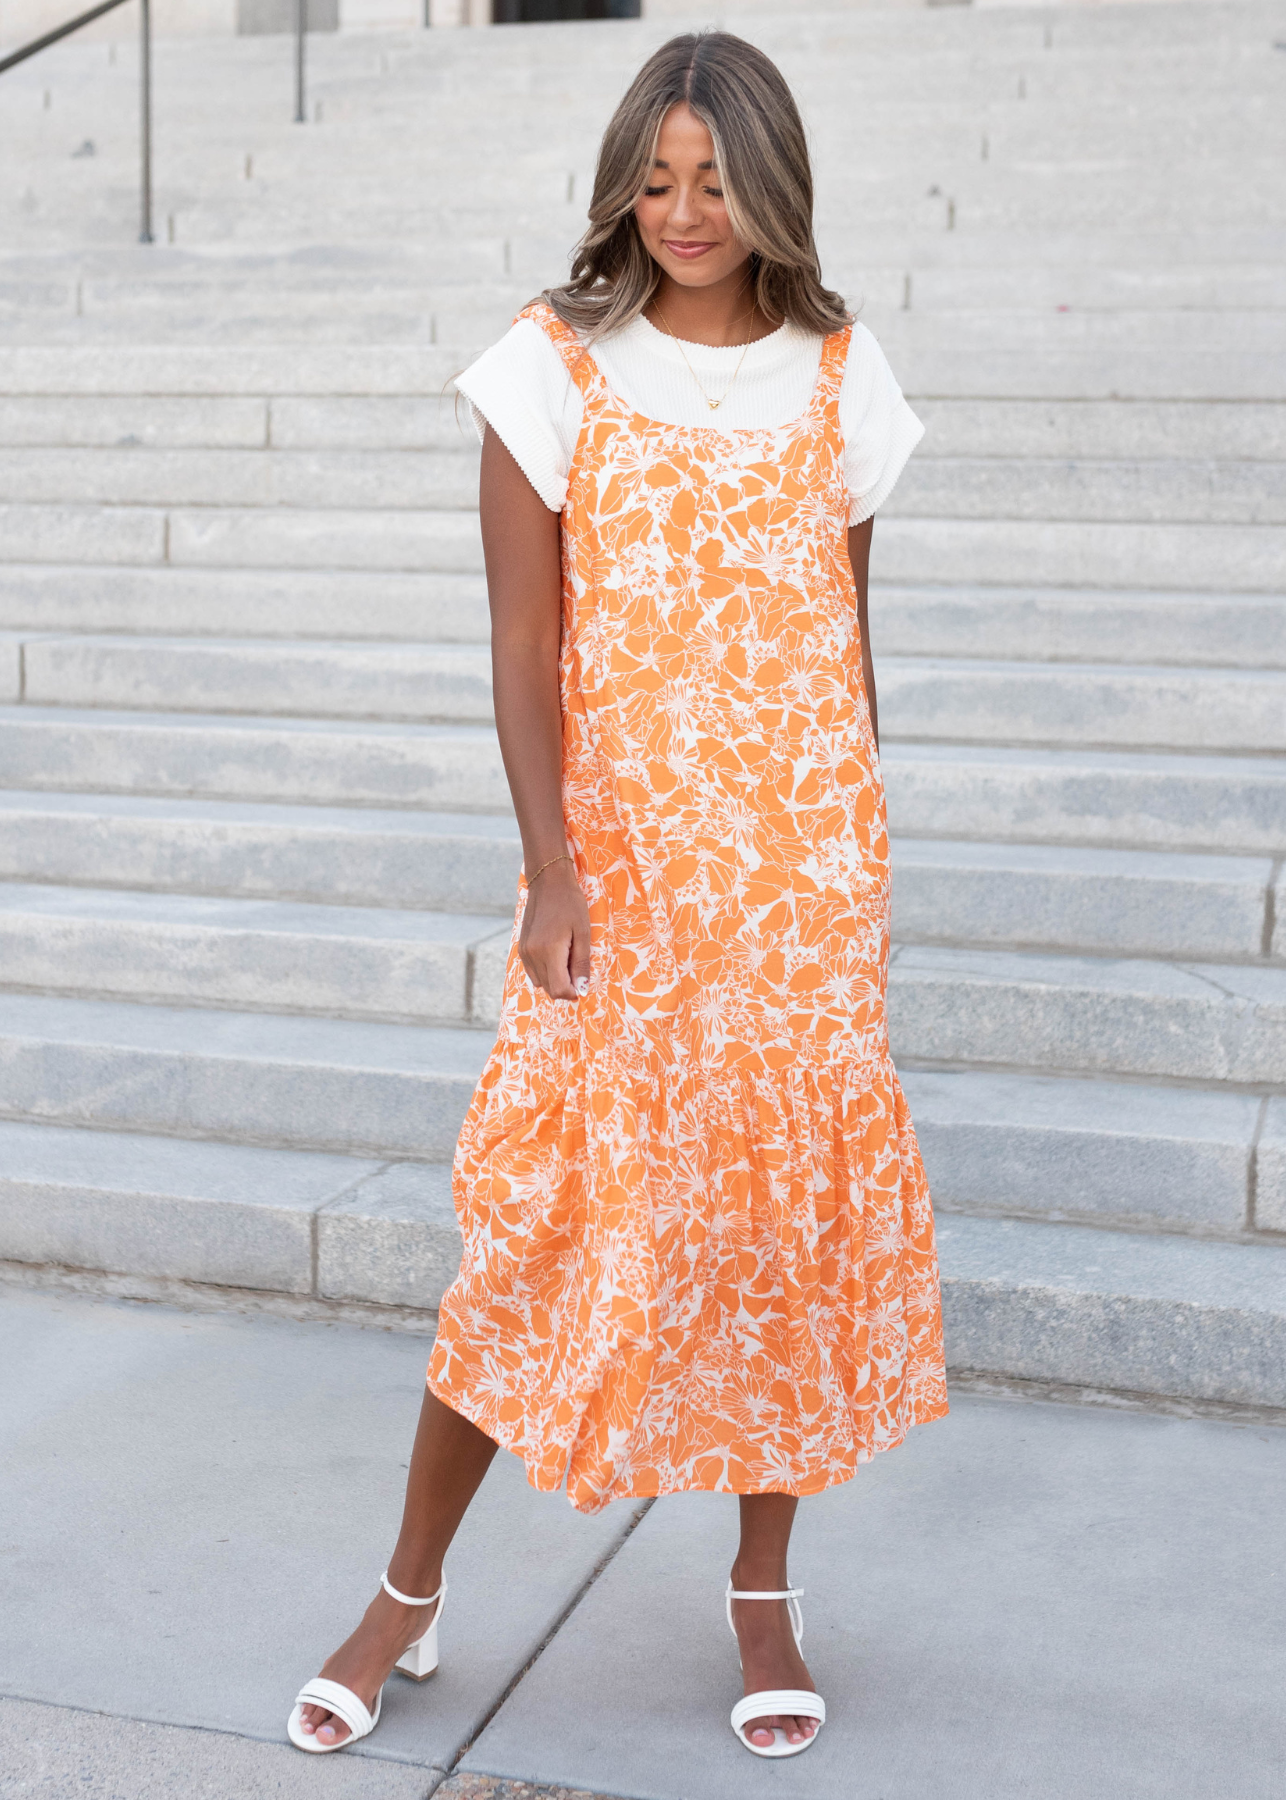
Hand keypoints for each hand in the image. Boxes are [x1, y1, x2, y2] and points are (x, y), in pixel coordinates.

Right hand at [519, 859, 591, 1001]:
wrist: (548, 882)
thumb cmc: (570, 904)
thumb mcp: (582, 932)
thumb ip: (581, 963)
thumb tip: (581, 989)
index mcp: (548, 951)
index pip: (558, 989)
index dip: (573, 993)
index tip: (583, 984)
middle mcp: (532, 955)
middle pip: (549, 989)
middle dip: (565, 987)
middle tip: (579, 971)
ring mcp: (524, 952)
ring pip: (540, 982)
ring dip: (555, 980)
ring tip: (568, 961)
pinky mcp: (521, 948)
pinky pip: (533, 972)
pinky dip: (546, 972)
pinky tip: (557, 957)